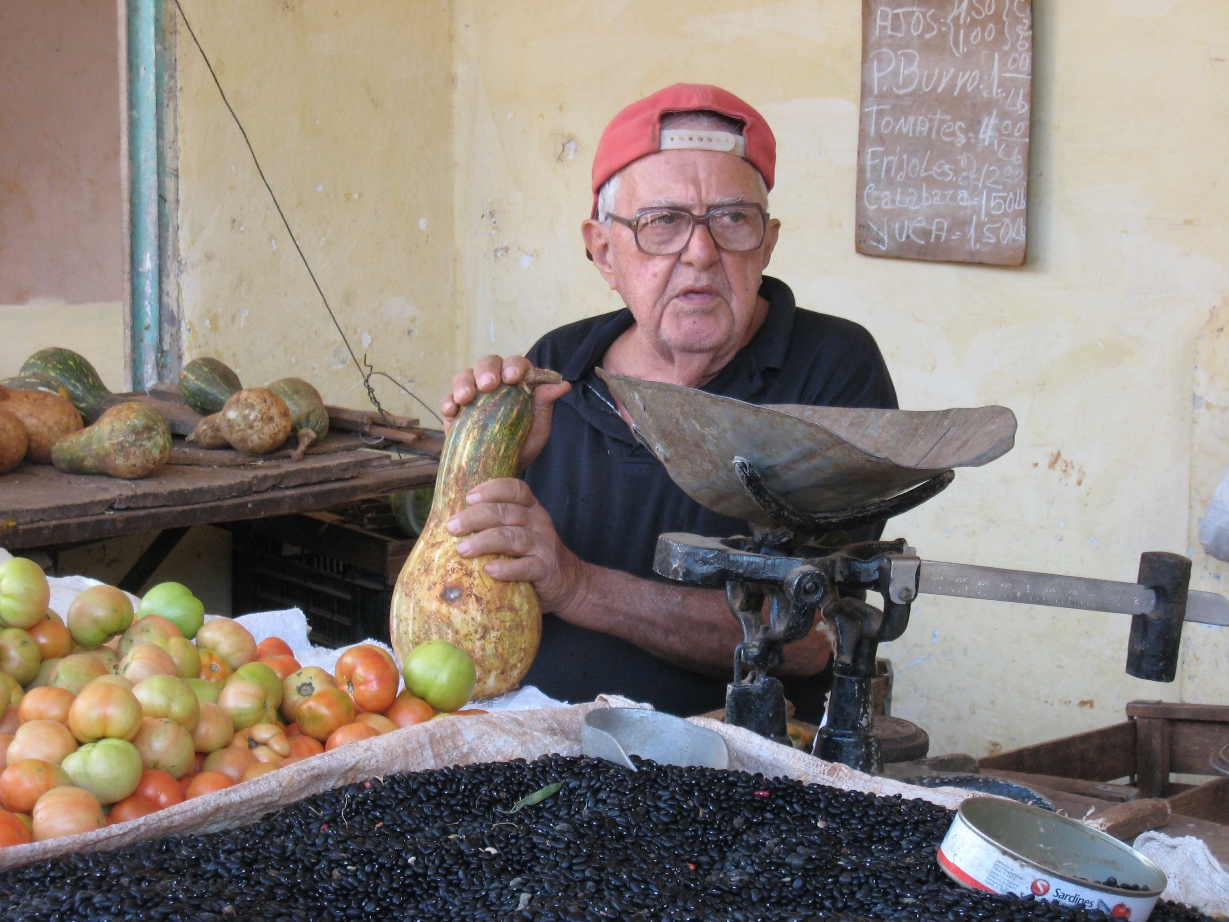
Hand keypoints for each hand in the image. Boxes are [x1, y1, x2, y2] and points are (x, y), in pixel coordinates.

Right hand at [440, 355, 570, 469]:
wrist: (501, 472)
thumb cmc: (523, 445)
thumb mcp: (538, 427)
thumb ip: (545, 404)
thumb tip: (563, 385)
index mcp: (516, 382)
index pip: (515, 364)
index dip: (514, 366)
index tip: (513, 377)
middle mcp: (494, 382)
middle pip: (487, 363)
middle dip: (487, 371)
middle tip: (488, 385)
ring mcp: (473, 394)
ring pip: (465, 376)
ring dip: (464, 384)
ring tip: (465, 398)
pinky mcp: (455, 410)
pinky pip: (448, 399)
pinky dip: (447, 402)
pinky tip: (450, 411)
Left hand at [446, 478, 586, 613]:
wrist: (568, 583)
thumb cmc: (531, 554)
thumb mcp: (520, 530)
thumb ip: (496, 521)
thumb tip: (451, 520)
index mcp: (531, 508)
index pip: (515, 489)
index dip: (492, 489)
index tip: (469, 497)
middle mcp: (538, 522)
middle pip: (507, 512)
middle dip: (476, 517)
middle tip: (452, 527)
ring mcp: (544, 546)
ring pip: (514, 537)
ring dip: (485, 541)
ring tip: (463, 550)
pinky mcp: (546, 570)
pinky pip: (527, 567)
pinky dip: (507, 569)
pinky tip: (490, 571)